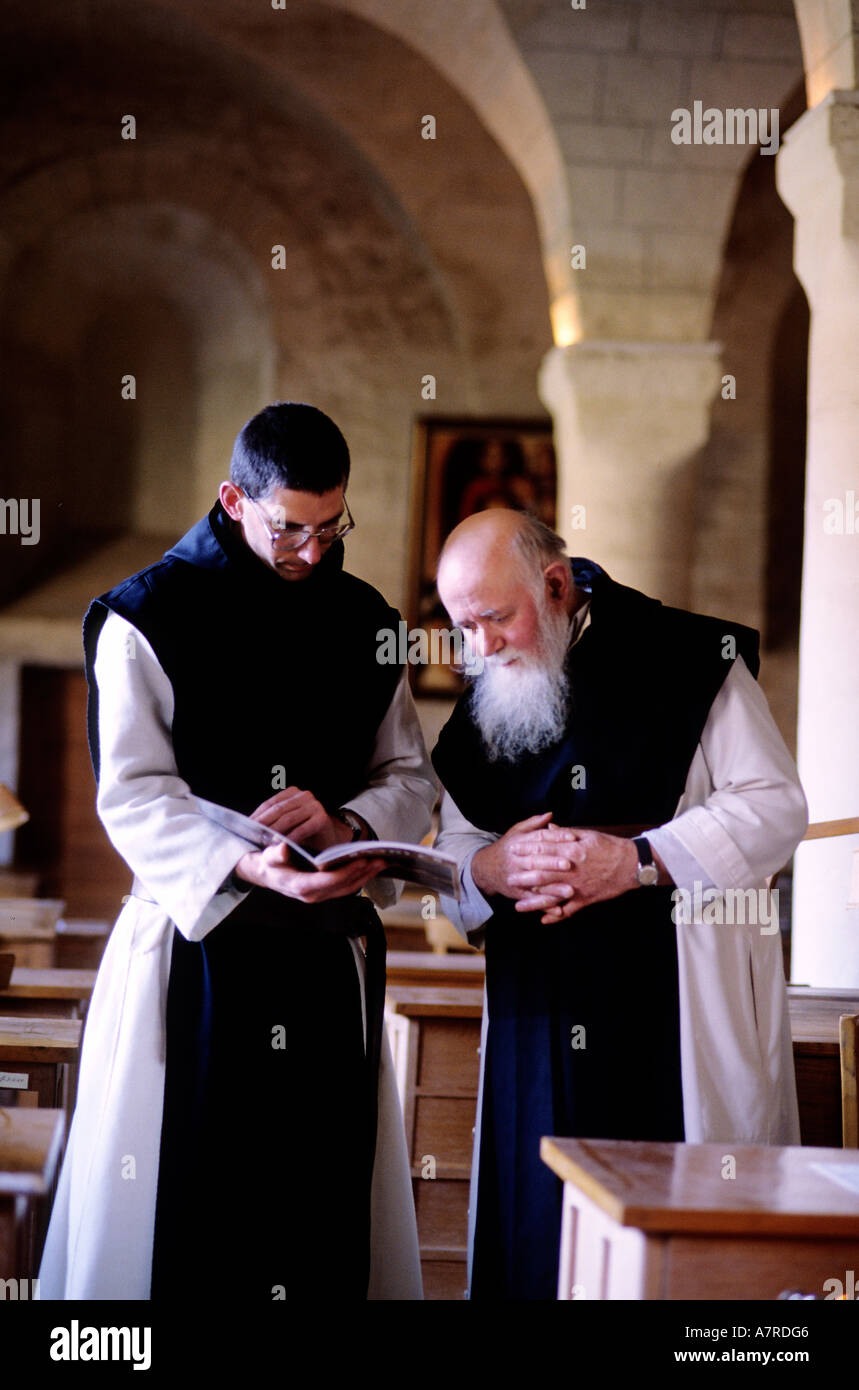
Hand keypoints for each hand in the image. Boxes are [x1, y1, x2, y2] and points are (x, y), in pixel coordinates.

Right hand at [233, 842, 384, 903]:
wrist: (264, 874)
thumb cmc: (268, 864)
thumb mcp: (268, 857)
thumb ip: (276, 853)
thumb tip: (285, 847)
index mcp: (301, 886)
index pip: (328, 881)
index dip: (346, 872)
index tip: (360, 860)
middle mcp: (312, 894)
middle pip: (343, 886)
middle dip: (363, 873)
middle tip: (380, 860)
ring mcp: (319, 894)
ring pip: (347, 888)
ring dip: (365, 876)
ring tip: (380, 862)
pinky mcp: (324, 891)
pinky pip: (345, 887)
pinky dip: (359, 877)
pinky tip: (368, 867)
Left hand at [249, 787, 351, 851]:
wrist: (329, 840)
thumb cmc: (304, 832)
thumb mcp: (286, 823)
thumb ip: (272, 820)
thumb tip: (247, 824)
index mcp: (293, 793)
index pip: (271, 803)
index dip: (257, 815)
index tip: (245, 826)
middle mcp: (305, 796)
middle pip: (278, 810)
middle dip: (263, 823)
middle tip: (252, 835)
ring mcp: (315, 805)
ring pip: (288, 819)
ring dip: (274, 831)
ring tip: (264, 841)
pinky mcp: (322, 818)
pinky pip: (302, 829)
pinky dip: (290, 837)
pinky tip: (280, 844)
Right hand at [471, 812, 582, 906]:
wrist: (486, 869)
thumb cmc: (507, 848)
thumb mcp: (516, 832)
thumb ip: (534, 824)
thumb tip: (551, 814)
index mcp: (518, 842)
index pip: (538, 838)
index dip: (555, 837)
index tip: (573, 838)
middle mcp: (516, 859)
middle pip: (536, 860)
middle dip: (552, 862)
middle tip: (570, 864)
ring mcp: (516, 877)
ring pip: (535, 883)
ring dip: (552, 888)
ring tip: (570, 891)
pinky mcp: (517, 893)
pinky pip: (532, 900)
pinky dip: (545, 905)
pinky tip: (559, 909)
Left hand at [514, 828, 640, 923]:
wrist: (632, 864)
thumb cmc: (610, 846)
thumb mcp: (588, 834)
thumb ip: (565, 833)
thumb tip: (547, 828)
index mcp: (571, 850)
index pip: (543, 850)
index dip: (526, 850)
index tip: (512, 850)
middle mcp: (572, 870)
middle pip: (543, 874)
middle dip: (524, 878)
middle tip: (508, 879)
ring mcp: (578, 887)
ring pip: (552, 896)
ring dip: (534, 902)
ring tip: (518, 906)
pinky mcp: (586, 899)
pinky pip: (569, 910)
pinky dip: (556, 917)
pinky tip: (544, 921)